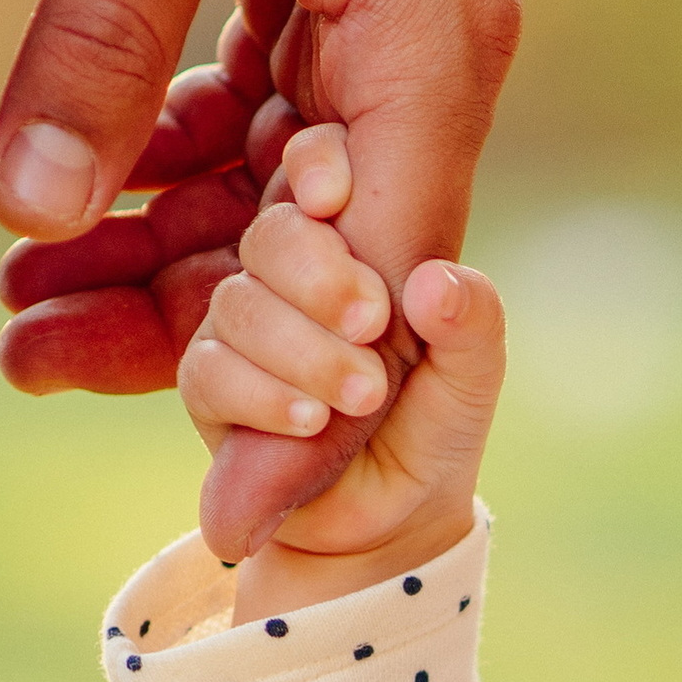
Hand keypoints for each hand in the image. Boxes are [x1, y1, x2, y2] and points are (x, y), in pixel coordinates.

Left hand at [0, 0, 516, 539]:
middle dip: (186, 329)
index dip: (304, 414)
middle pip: (318, 262)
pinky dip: (175, 162)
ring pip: (279, 197)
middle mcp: (428, 56)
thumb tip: (35, 202)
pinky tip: (73, 188)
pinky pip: (265, 118)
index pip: (377, 292)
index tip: (231, 518)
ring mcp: (390, 21)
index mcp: (428, 44)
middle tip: (24, 359)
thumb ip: (106, 37)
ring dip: (161, 249)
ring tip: (17, 294)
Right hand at [179, 124, 503, 614]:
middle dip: (317, 274)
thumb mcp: (469, 378)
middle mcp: (290, 273)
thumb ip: (471, 330)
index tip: (337, 197)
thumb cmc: (432, 427)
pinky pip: (211, 371)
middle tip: (372, 322)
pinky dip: (263, 395)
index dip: (321, 165)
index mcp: (351, 242)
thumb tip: (437, 284)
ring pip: (240, 305)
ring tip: (361, 394)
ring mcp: (244, 325)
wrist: (388, 517)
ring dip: (302, 350)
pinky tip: (309, 420)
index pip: (320, 165)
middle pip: (272, 235)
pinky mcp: (210, 383)